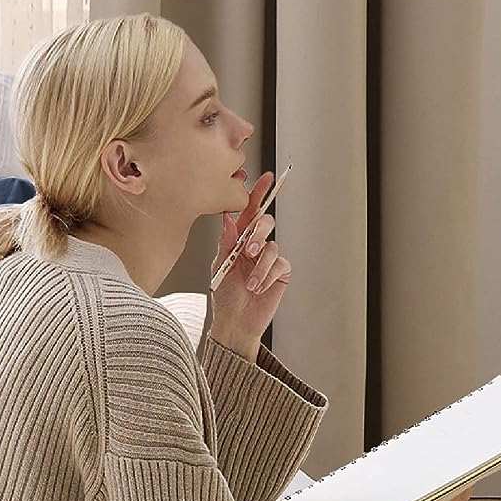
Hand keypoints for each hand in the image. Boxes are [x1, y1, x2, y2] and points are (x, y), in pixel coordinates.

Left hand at [207, 170, 290, 349]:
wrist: (234, 322)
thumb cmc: (224, 295)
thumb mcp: (220, 265)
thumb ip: (226, 242)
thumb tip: (228, 219)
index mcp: (239, 240)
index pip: (249, 212)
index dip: (258, 195)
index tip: (266, 179)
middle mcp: (255, 245)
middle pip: (264, 223)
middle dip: (257, 233)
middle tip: (248, 250)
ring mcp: (269, 258)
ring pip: (271, 247)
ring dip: (259, 266)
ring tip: (249, 282)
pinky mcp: (280, 273)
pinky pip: (280, 264)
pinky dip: (266, 276)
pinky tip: (258, 288)